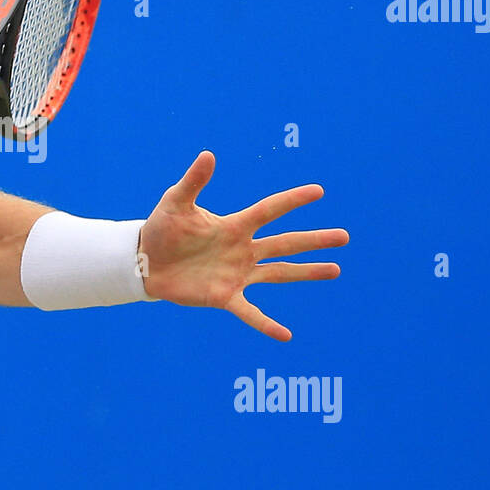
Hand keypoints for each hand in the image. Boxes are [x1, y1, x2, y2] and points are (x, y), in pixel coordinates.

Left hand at [138, 151, 348, 341]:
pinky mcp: (224, 296)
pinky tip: (285, 335)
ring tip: (335, 269)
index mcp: (233, 226)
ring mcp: (236, 274)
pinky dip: (266, 324)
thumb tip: (208, 154)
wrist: (144, 261)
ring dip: (307, 272)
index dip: (292, 201)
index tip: (319, 191)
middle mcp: (242, 250)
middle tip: (344, 236)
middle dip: (314, 240)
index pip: (269, 210)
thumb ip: (194, 182)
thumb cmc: (161, 229)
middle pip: (285, 244)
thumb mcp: (176, 203)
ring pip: (279, 273)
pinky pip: (250, 312)